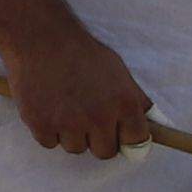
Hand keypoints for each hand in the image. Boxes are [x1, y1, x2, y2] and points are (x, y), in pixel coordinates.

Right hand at [0, 25, 155, 159]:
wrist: (40, 39)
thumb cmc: (81, 52)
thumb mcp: (118, 71)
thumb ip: (134, 99)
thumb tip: (150, 123)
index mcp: (124, 104)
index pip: (137, 142)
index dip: (126, 138)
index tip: (118, 134)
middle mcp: (99, 118)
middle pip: (104, 152)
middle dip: (97, 139)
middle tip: (85, 119)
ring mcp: (69, 124)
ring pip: (75, 148)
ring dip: (70, 134)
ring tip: (62, 108)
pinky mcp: (41, 125)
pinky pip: (49, 143)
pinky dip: (46, 130)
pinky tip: (46, 107)